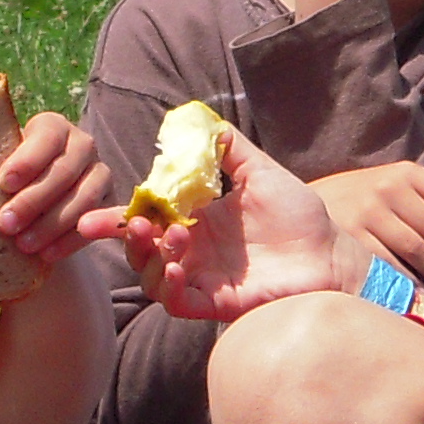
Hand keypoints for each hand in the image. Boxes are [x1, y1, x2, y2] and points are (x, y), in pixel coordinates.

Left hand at [0, 109, 110, 264]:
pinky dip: (70, 241)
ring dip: (51, 224)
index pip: (46, 136)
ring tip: (23, 245)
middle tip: (4, 224)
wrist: (35, 205)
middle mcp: (81, 144)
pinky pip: (95, 222)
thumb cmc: (6, 181)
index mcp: (51, 127)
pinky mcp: (109, 203)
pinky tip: (46, 256)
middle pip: (63, 171)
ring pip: (83, 198)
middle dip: (33, 200)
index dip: (27, 159)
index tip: (3, 182)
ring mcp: (99, 173)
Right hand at [91, 129, 370, 322]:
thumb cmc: (298, 215)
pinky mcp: (217, 303)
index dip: (116, 220)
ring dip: (150, 260)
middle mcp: (193, 252)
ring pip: (153, 279)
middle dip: (131, 238)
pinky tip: (177, 270)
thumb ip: (228, 147)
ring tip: (171, 240)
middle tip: (142, 223)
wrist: (331, 254)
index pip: (146, 218)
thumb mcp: (260, 171)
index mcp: (196, 220)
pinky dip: (170, 289)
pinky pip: (179, 304)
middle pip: (141, 250)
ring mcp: (203, 279)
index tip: (92, 219)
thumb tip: (196, 119)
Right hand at [314, 160, 423, 288]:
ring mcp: (368, 214)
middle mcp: (388, 190)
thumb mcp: (395, 184)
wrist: (297, 205)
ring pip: (418, 252)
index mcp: (405, 174)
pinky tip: (421, 297)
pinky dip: (409, 285)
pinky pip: (390, 268)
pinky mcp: (351, 240)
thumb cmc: (357, 198)